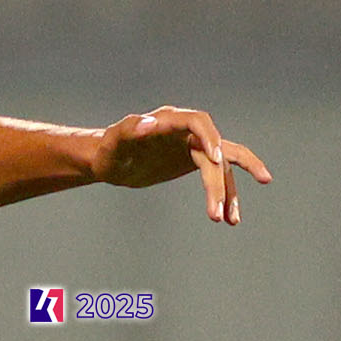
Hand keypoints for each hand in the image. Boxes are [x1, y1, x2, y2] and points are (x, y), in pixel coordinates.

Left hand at [89, 106, 271, 224]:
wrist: (110, 161)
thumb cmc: (108, 150)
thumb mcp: (113, 142)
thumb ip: (129, 129)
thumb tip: (148, 122)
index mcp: (168, 119)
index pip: (198, 121)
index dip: (210, 137)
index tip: (216, 159)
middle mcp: (186, 130)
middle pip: (214, 152)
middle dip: (218, 183)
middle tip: (215, 213)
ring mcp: (193, 144)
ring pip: (222, 166)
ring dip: (229, 192)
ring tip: (232, 220)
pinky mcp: (196, 159)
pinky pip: (218, 175)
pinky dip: (225, 195)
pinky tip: (228, 218)